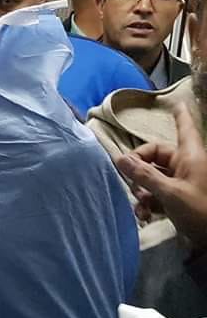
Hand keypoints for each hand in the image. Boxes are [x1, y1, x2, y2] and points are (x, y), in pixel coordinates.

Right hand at [116, 103, 206, 248]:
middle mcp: (186, 165)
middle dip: (139, 170)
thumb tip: (119, 158)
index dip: (179, 115)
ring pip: (153, 177)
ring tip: (141, 206)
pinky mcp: (179, 198)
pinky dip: (148, 203)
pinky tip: (145, 215)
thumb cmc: (200, 210)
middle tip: (131, 184)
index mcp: (190, 156)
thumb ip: (144, 176)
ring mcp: (183, 182)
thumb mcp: (170, 193)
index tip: (174, 102)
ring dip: (142, 191)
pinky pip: (157, 193)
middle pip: (155, 156)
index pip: (184, 127)